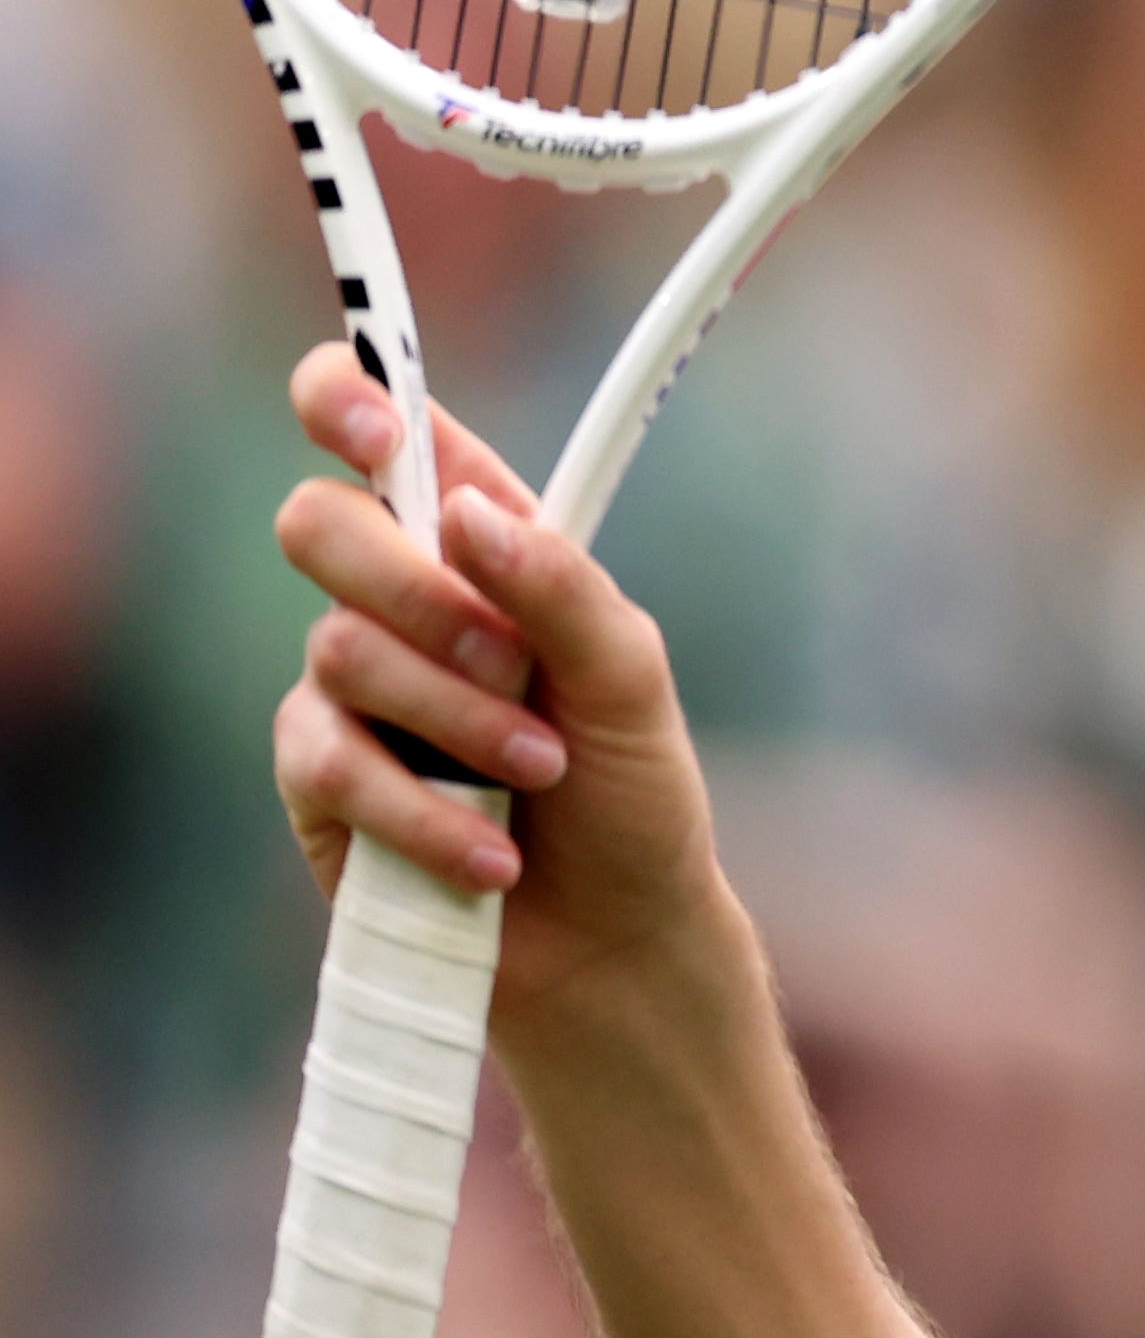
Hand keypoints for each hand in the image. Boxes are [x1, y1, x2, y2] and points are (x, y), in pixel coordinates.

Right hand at [268, 344, 741, 1038]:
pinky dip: (426, 810)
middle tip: (516, 665)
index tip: (377, 426)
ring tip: (541, 772)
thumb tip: (466, 513)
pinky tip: (493, 849)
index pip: (381, 431)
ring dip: (459, 719)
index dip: (349, 398)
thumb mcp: (632, 682)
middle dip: (419, 595)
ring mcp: (347, 688)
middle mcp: (399, 600)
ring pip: (340, 649)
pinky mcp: (317, 777)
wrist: (613, 939)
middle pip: (320, 527)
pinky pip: (330, 760)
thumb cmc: (633, 797)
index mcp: (481, 544)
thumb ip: (563, 589)